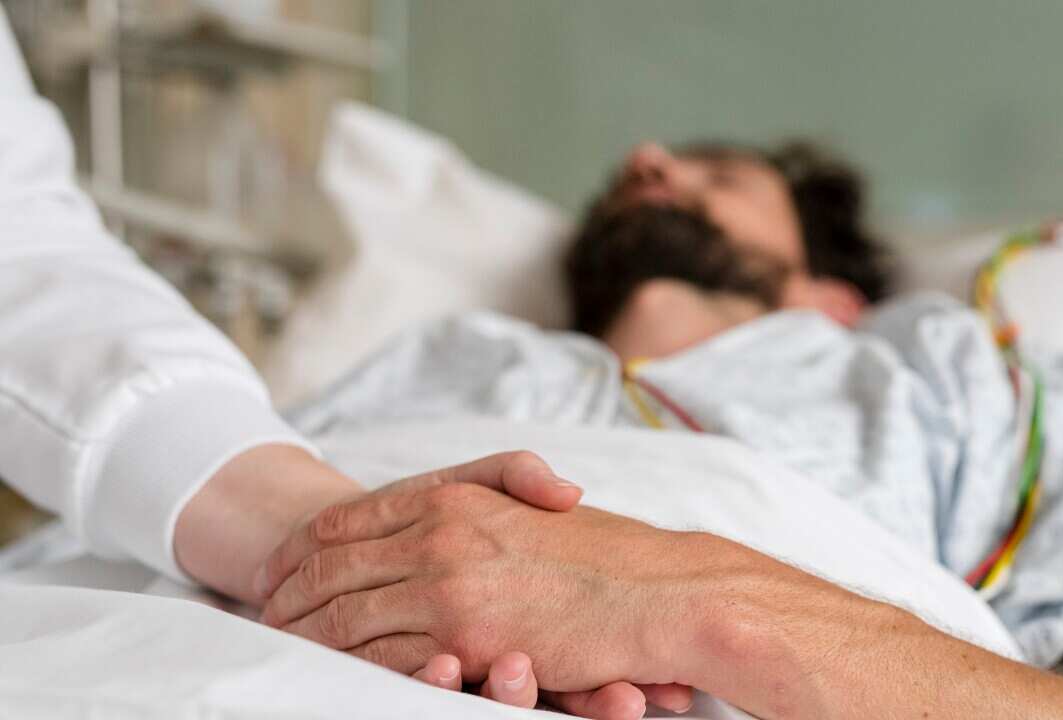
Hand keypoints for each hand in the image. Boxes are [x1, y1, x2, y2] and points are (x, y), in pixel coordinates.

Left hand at [255, 451, 694, 718]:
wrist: (659, 591)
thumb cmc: (604, 553)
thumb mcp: (533, 502)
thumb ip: (486, 490)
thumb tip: (436, 507)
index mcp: (455, 497)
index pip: (351, 518)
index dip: (307, 544)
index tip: (283, 565)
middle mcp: (442, 533)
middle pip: (335, 564)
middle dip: (292, 591)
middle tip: (264, 611)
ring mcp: (449, 584)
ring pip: (347, 613)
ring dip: (306, 630)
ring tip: (281, 642)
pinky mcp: (466, 637)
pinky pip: (384, 655)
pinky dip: (347, 664)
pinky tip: (330, 671)